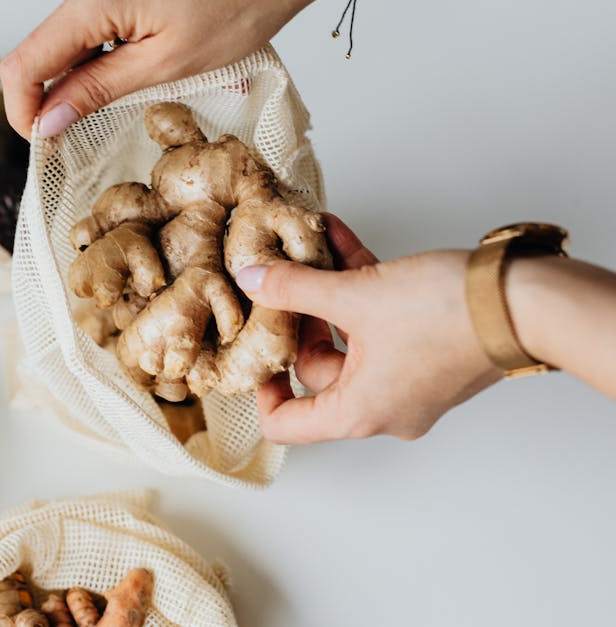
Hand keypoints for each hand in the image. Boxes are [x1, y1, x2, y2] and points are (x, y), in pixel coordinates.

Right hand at [1, 0, 312, 138]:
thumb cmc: (238, 2)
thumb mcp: (167, 63)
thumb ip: (98, 91)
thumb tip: (48, 121)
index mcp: (90, 4)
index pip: (22, 66)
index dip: (24, 112)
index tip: (46, 143)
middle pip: (38, 55)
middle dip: (50, 101)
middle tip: (84, 135)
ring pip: (62, 46)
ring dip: (77, 82)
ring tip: (122, 98)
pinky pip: (88, 32)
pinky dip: (98, 61)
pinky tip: (131, 73)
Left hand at [234, 215, 502, 443]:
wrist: (527, 302)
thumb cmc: (449, 315)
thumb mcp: (356, 296)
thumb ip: (296, 288)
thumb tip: (254, 280)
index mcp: (358, 413)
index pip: (287, 424)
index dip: (262, 389)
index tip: (257, 349)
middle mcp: (384, 408)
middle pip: (317, 370)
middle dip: (300, 317)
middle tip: (284, 278)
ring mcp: (409, 383)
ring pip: (350, 339)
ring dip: (329, 291)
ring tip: (310, 245)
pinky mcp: (429, 353)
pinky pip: (380, 324)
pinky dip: (361, 286)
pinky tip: (340, 238)